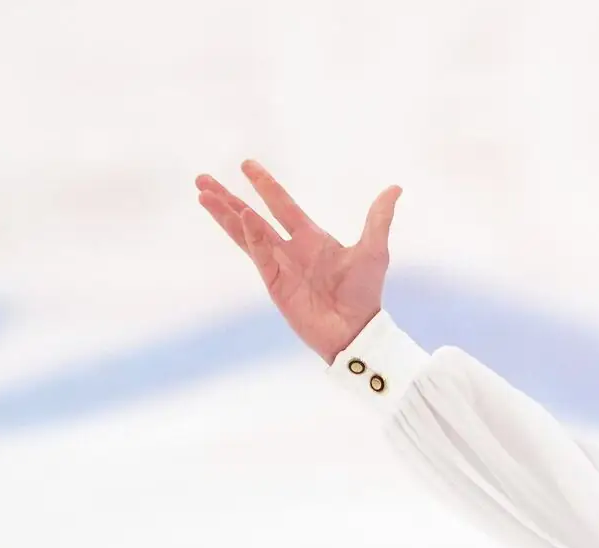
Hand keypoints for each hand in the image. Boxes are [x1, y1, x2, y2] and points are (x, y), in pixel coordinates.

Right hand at [195, 161, 401, 362]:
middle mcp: (290, 249)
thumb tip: (395, 188)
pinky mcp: (274, 283)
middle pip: (252, 217)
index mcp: (311, 237)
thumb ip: (378, 218)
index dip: (265, 185)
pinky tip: (241, 217)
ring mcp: (279, 266)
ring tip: (203, 195)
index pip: (282, 204)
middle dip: (229, 198)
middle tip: (203, 179)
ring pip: (245, 234)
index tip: (246, 165)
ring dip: (225, 214)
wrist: (356, 329)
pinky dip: (251, 236)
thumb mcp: (373, 250)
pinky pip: (260, 254)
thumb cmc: (364, 293)